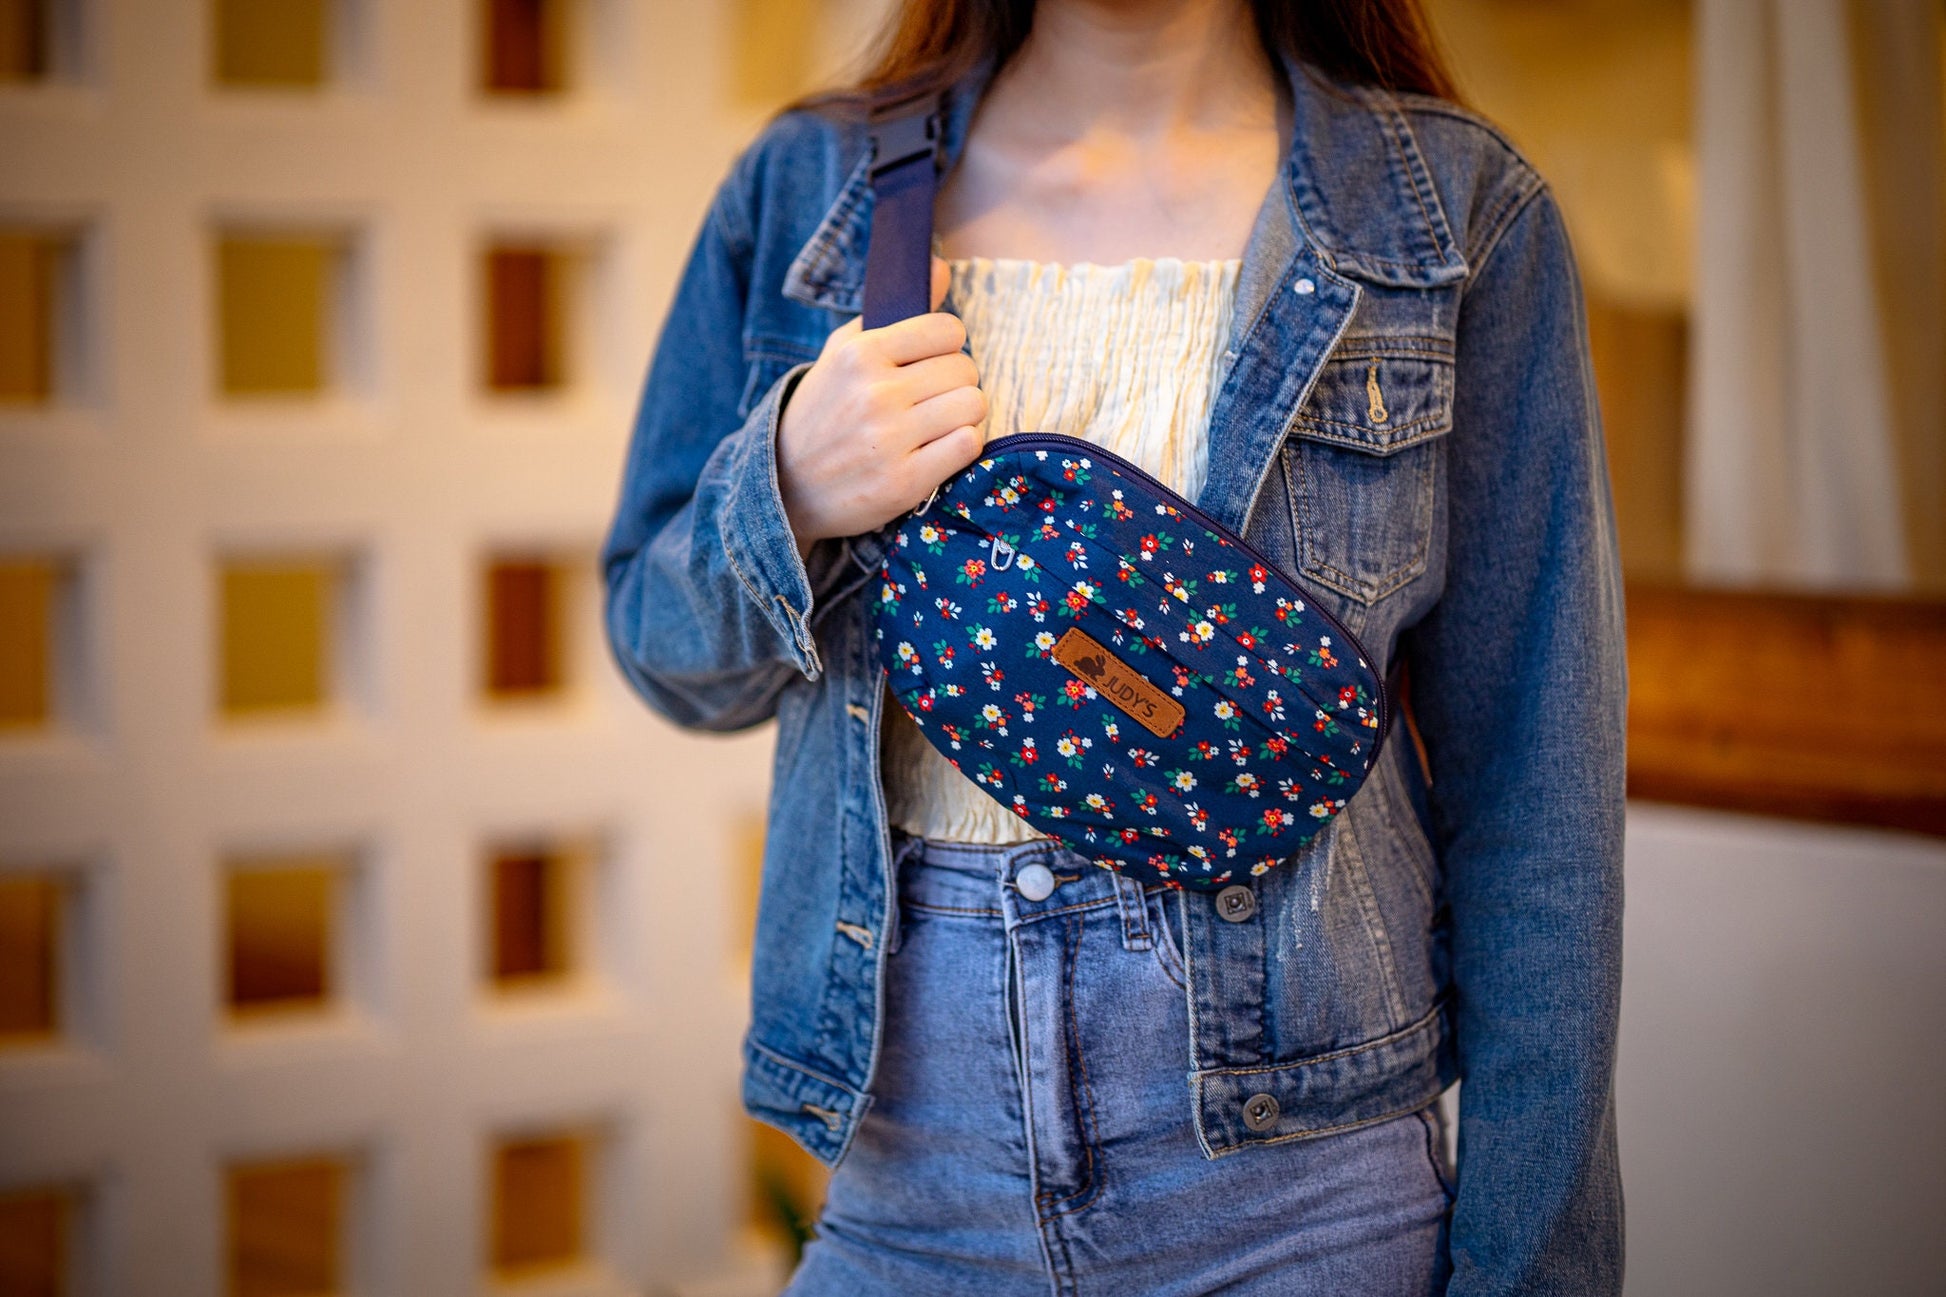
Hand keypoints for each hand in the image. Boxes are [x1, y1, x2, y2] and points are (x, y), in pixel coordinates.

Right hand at [777, 256, 986, 559]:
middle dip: (955, 382)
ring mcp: (890, 439)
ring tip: (937, 422)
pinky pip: (968, 444)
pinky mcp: (904, 481)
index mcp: (860, 354)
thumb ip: (895, 310)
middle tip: (932, 397)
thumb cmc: (824, 412)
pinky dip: (961, 445)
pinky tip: (937, 448)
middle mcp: (875, 394)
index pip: (947, 330)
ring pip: (973, 405)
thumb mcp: (844, 352)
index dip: (946, 346)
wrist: (786, 485)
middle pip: (965, 369)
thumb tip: (941, 265)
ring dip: (962, 414)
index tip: (931, 361)